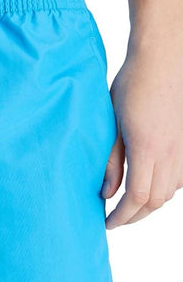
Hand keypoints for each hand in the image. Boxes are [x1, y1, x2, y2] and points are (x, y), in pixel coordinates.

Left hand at [101, 46, 182, 228]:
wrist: (164, 59)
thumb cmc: (132, 84)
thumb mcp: (111, 122)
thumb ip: (110, 159)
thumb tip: (106, 192)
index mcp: (147, 149)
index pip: (137, 198)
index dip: (122, 216)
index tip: (107, 223)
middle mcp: (170, 154)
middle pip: (155, 201)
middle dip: (134, 216)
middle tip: (115, 218)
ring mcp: (182, 148)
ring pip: (170, 192)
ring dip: (150, 203)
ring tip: (128, 203)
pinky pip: (180, 178)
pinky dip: (164, 188)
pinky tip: (149, 183)